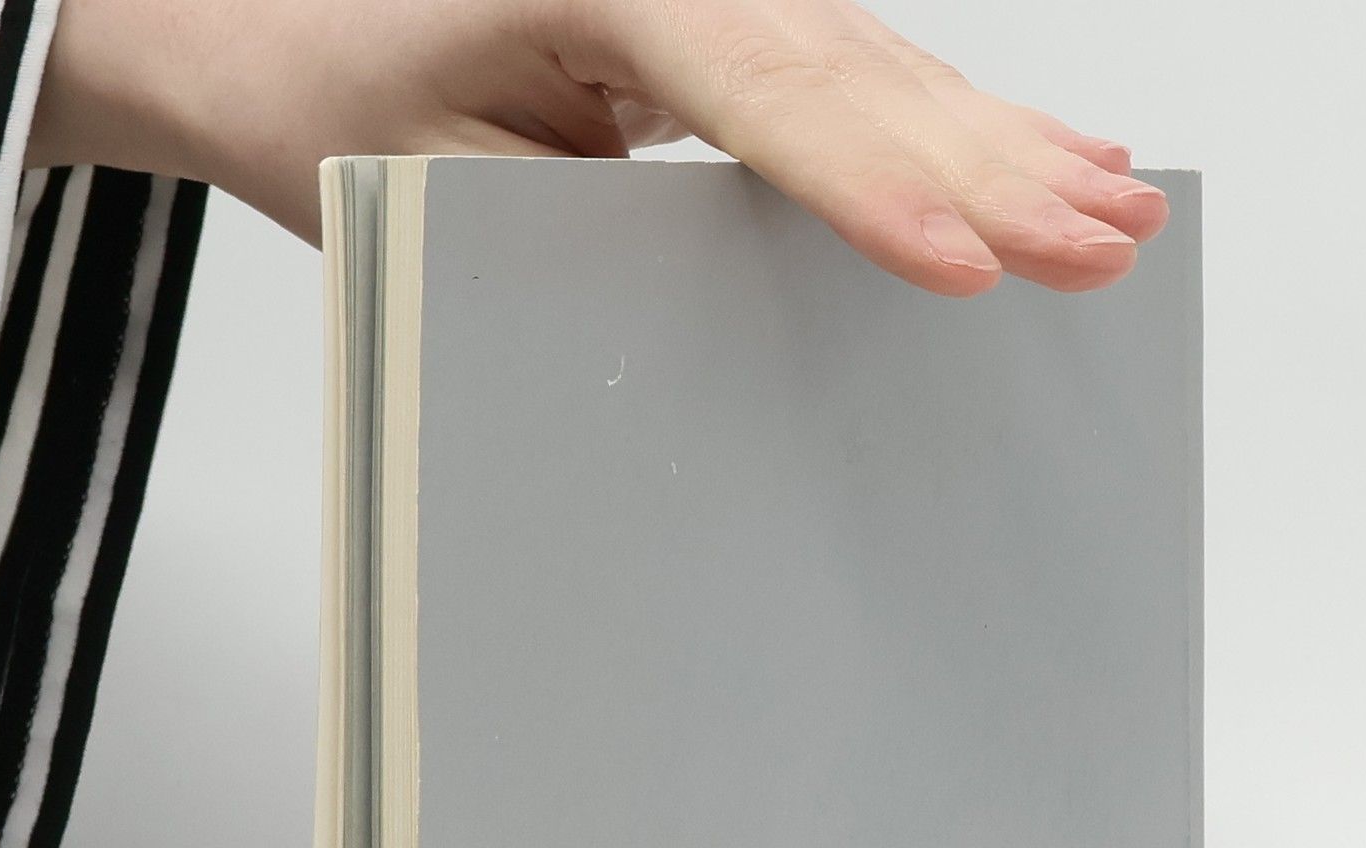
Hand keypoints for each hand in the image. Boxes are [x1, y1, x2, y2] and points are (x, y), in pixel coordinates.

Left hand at [29, 0, 1167, 295]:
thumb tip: (725, 300)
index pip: (766, 90)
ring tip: (1109, 205)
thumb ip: (590, 224)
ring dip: (1004, 142)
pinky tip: (1036, 144)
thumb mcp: (439, 183)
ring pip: (881, 62)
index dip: (874, 188)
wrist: (255, 18)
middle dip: (990, 168)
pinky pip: (856, 68)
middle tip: (1100, 242)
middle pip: (857, 67)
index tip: (961, 262)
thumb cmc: (322, 85)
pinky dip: (952, 120)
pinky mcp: (717, 17)